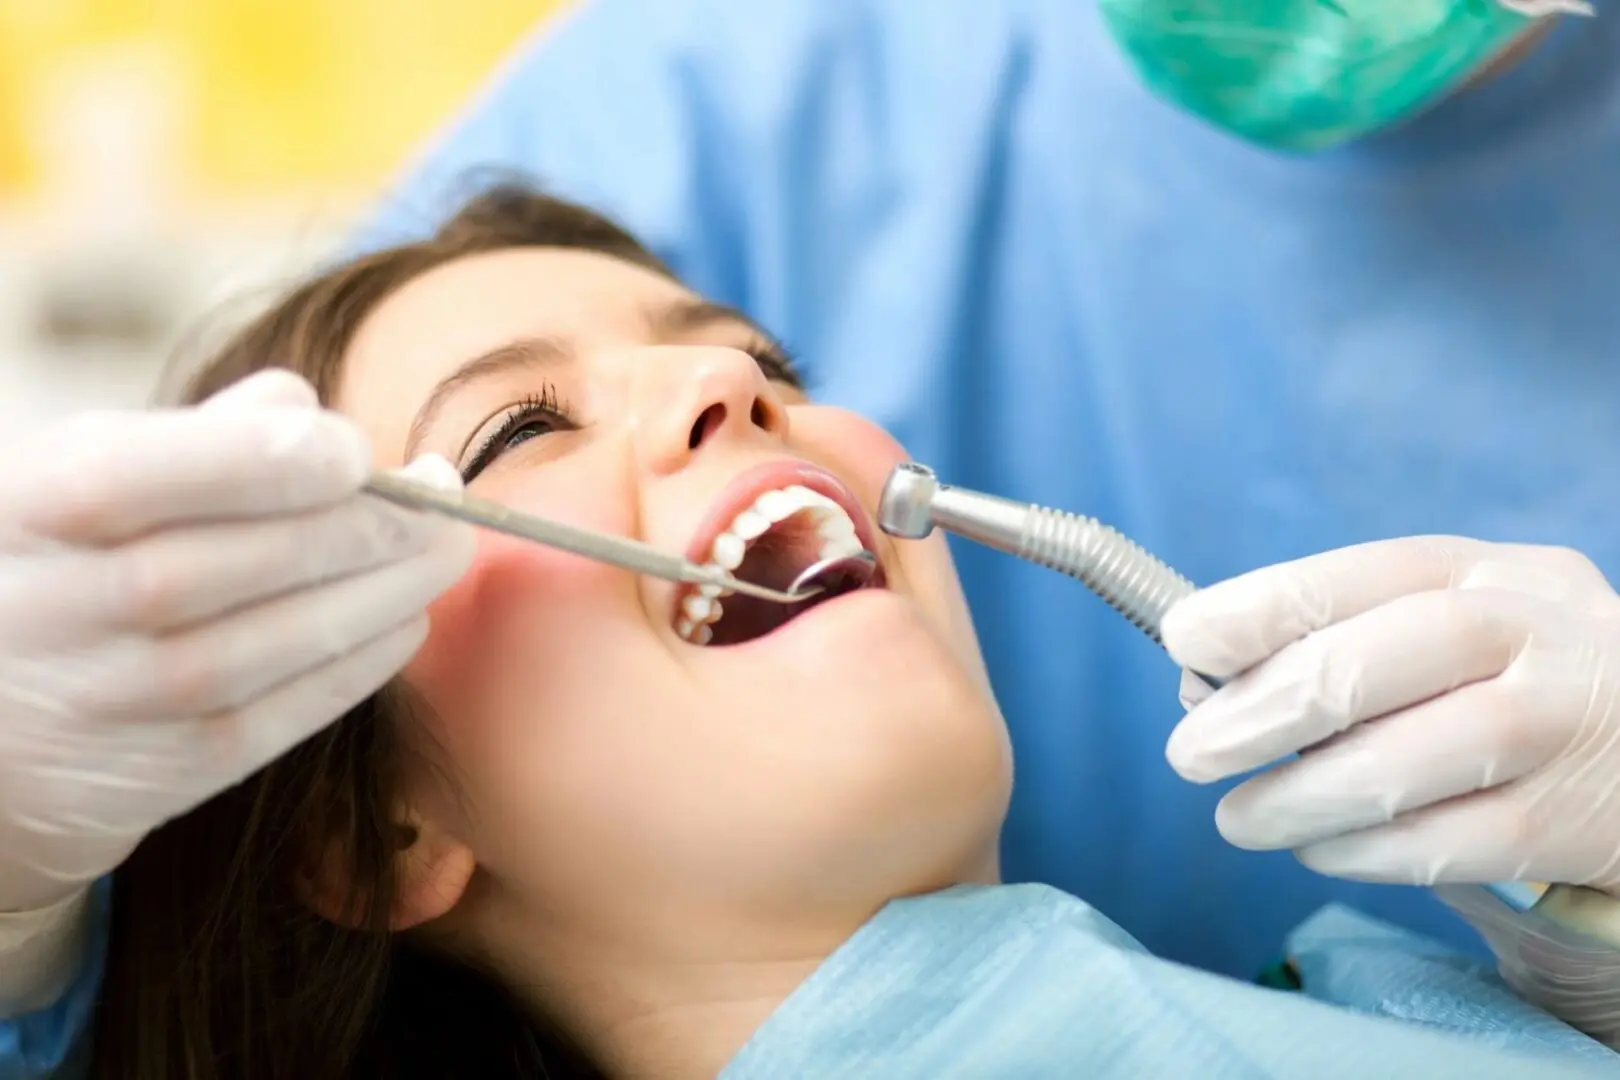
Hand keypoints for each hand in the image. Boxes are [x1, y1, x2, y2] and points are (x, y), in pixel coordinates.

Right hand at [0, 371, 473, 911]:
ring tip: (442, 553)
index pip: (147, 474)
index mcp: (34, 506)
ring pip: (275, 642)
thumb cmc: (57, 564)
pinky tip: (404, 620)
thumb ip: (192, 438)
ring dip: (383, 593)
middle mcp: (59, 608)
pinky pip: (281, 717)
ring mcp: (112, 698)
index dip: (271, 460)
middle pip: (239, 561)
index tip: (356, 451)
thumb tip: (303, 409)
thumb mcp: (78, 476)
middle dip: (366, 528)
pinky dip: (358, 665)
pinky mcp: (160, 772)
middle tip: (443, 503)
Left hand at [1160, 536, 1619, 894]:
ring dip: (1302, 797)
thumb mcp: (1450, 632)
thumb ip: (1342, 645)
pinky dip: (1366, 853)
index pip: (1360, 574)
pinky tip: (1318, 851)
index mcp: (1483, 572)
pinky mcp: (1580, 821)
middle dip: (1263, 710)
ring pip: (1412, 761)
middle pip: (1379, 661)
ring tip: (1239, 820)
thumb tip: (1200, 687)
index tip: (1183, 639)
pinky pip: (1453, 843)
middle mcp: (1533, 632)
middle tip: (1189, 753)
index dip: (1260, 606)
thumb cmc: (1515, 685)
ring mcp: (1566, 725)